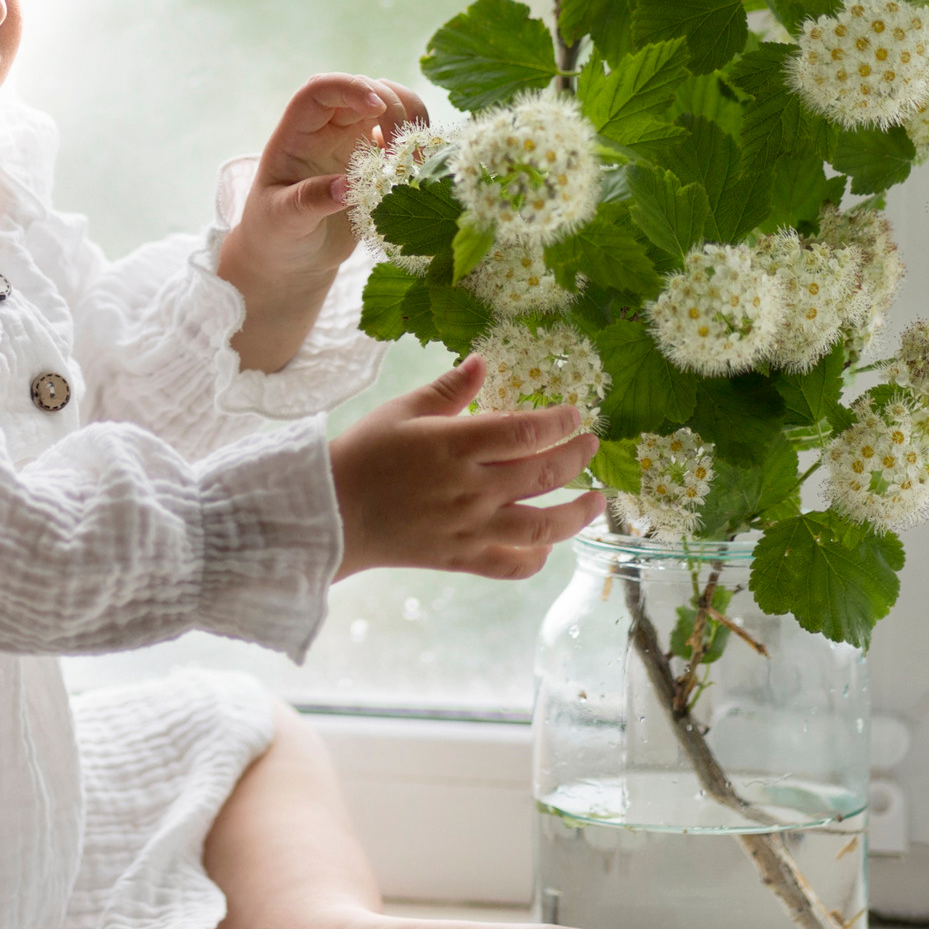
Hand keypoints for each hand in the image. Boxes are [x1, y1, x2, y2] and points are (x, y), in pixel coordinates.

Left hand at [221, 73, 428, 372]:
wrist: (290, 258)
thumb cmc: (276, 235)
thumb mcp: (284, 221)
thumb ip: (311, 200)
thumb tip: (346, 186)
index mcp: (297, 133)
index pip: (320, 89)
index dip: (349, 88)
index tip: (376, 108)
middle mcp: (326, 128)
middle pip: (364, 88)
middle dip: (391, 108)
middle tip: (399, 151)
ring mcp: (352, 139)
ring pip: (389, 102)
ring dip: (410, 117)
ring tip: (415, 156)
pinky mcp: (374, 157)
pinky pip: (400, 132)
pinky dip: (416, 139)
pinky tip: (419, 165)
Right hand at [328, 356, 605, 579]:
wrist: (332, 514)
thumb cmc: (364, 455)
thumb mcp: (403, 410)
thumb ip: (450, 387)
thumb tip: (484, 361)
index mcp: (455, 445)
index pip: (524, 431)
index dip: (559, 422)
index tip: (575, 415)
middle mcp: (470, 488)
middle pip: (543, 475)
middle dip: (577, 458)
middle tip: (591, 446)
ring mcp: (469, 527)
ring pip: (540, 527)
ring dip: (577, 515)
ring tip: (597, 502)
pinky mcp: (461, 559)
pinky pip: (511, 566)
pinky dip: (536, 558)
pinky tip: (547, 545)